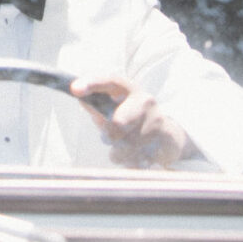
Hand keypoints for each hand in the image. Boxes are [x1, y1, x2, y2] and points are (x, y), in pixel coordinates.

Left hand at [72, 74, 189, 167]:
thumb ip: (97, 104)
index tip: (74, 89)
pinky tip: (136, 154)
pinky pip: (133, 161)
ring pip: (124, 147)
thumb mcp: (116, 106)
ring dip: (118, 151)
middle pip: (118, 123)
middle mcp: (145, 104)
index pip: (111, 80)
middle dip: (109, 134)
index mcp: (131, 90)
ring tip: (124, 146)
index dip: (92, 83)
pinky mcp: (161, 146)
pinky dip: (129, 162)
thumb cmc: (133, 117)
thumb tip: (78, 96)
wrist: (168, 135)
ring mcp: (155, 125)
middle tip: (108, 137)